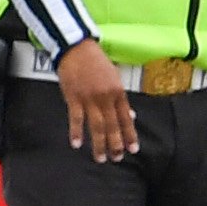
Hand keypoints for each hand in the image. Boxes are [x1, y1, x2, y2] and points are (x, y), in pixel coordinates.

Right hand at [57, 41, 139, 160]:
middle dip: (115, 144)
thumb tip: (130, 115)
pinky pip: (76, 118)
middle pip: (112, 126)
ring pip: (97, 126)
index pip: (126, 118)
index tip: (133, 149)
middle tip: (116, 158)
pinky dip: (76, 132)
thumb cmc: (95, 61)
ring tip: (100, 158)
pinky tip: (77, 143)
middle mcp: (106, 97)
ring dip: (99, 144)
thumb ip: (121, 98)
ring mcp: (89, 98)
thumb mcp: (114, 77)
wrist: (76, 47)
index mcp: (118, 92)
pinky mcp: (74, 97)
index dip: (130, 135)